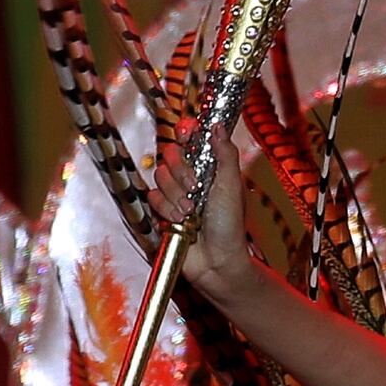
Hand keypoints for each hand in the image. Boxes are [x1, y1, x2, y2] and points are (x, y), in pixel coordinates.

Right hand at [162, 136, 271, 308]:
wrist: (217, 260)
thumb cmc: (230, 226)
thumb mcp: (231, 186)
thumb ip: (225, 154)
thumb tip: (217, 126)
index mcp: (208, 167)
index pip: (190, 140)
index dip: (185, 133)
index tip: (185, 133)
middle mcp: (189, 177)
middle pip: (169, 155)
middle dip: (181, 170)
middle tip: (196, 186)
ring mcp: (174, 194)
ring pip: (159, 176)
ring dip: (176, 194)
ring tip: (191, 211)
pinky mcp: (161, 211)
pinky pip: (153, 197)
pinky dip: (166, 208)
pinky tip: (180, 220)